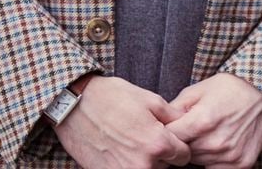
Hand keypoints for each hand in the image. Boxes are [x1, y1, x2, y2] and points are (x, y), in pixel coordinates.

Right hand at [53, 76, 190, 168]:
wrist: (74, 106)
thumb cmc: (113, 98)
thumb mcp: (151, 100)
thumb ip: (175, 118)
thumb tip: (188, 126)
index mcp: (157, 144)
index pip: (184, 156)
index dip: (179, 145)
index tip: (170, 137)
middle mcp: (142, 165)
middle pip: (166, 166)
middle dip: (162, 153)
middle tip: (146, 135)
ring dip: (145, 160)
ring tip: (131, 141)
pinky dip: (127, 164)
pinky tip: (119, 149)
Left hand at [166, 73, 261, 168]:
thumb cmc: (232, 87)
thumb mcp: (199, 89)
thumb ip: (174, 108)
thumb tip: (159, 124)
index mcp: (201, 122)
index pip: (169, 140)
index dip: (168, 133)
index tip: (172, 128)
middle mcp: (214, 143)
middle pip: (183, 153)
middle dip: (184, 142)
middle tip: (194, 128)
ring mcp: (229, 156)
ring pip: (198, 162)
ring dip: (199, 151)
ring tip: (209, 133)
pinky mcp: (242, 164)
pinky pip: (215, 168)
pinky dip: (214, 160)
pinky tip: (220, 143)